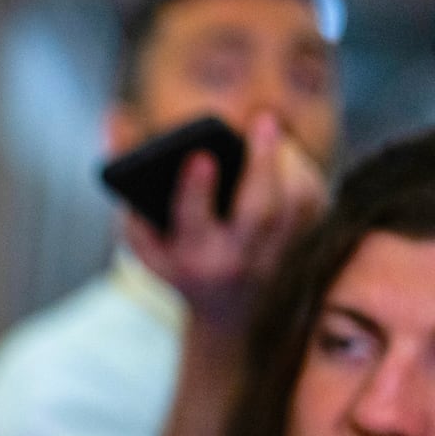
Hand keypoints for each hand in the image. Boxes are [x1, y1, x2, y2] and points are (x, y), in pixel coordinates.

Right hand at [124, 112, 327, 334]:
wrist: (230, 315)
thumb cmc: (179, 262)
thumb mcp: (144, 238)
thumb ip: (128, 185)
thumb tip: (118, 120)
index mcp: (190, 258)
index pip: (192, 222)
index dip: (196, 190)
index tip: (200, 157)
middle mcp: (236, 260)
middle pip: (258, 211)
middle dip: (261, 163)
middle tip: (263, 121)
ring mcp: (276, 257)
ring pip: (294, 205)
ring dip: (289, 163)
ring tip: (272, 134)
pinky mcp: (305, 249)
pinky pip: (316, 205)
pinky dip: (305, 173)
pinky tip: (288, 156)